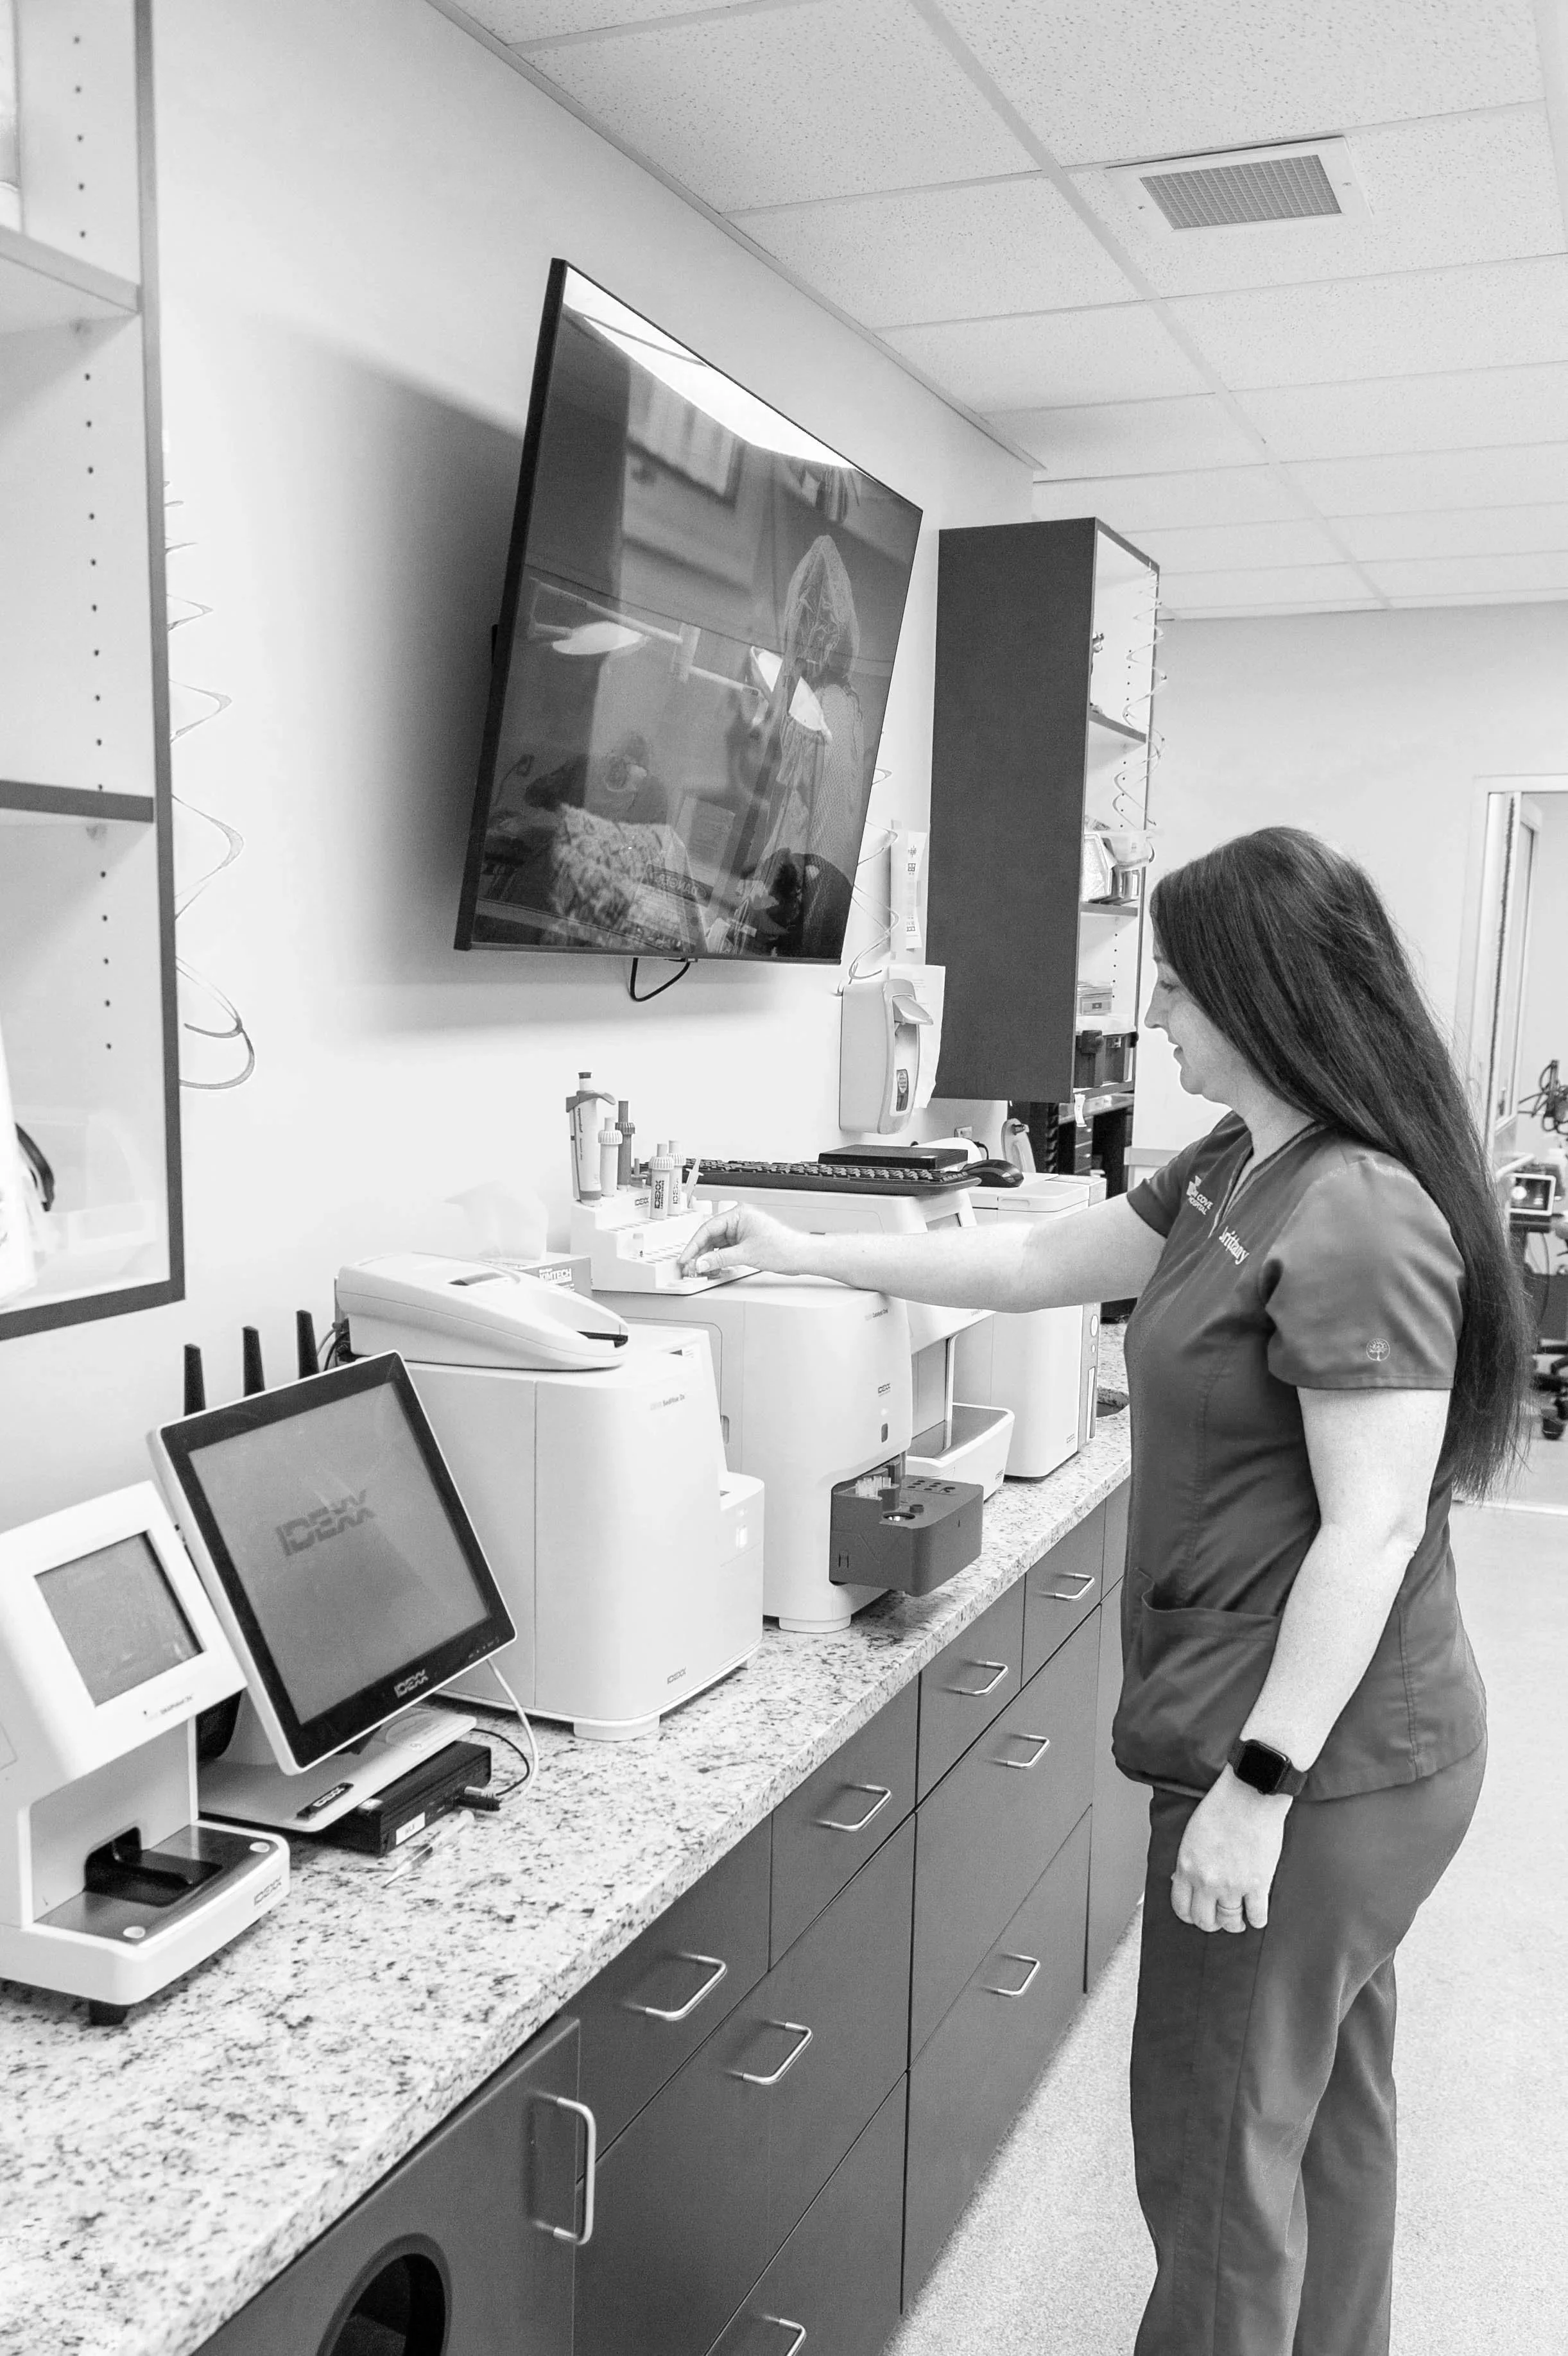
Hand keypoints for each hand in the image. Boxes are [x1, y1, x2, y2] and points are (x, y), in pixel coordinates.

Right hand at [678, 1202, 803, 1278]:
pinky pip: (725, 1250)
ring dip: (708, 1258)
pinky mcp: (745, 1241)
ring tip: (701, 1271)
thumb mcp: (746, 1255)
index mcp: (738, 1214)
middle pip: (710, 1237)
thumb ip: (719, 1259)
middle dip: (700, 1254)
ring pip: (716, 1245)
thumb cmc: (783, 1247)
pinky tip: (714, 1269)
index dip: (693, 1246)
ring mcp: (741, 1231)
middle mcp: (739, 1220)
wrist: (800, 1256)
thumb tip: (701, 1263)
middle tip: (690, 1268)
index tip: (685, 1259)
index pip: (707, 1228)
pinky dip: (718, 1260)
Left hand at [1170, 1769, 1289, 1933]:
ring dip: (1235, 1923)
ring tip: (1240, 1917)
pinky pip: (1257, 1917)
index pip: (1182, 1908)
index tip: (1198, 1913)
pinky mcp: (1258, 1885)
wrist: (1250, 1794)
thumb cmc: (1221, 1807)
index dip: (1190, 1915)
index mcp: (1187, 1867)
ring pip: (1231, 1923)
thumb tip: (1186, 1881)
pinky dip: (1257, 1919)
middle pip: (1205, 1921)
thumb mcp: (1191, 1835)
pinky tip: (1257, 1913)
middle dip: (1212, 1923)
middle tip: (1220, 1917)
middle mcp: (1207, 1881)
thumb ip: (1189, 1861)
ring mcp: (1233, 1886)